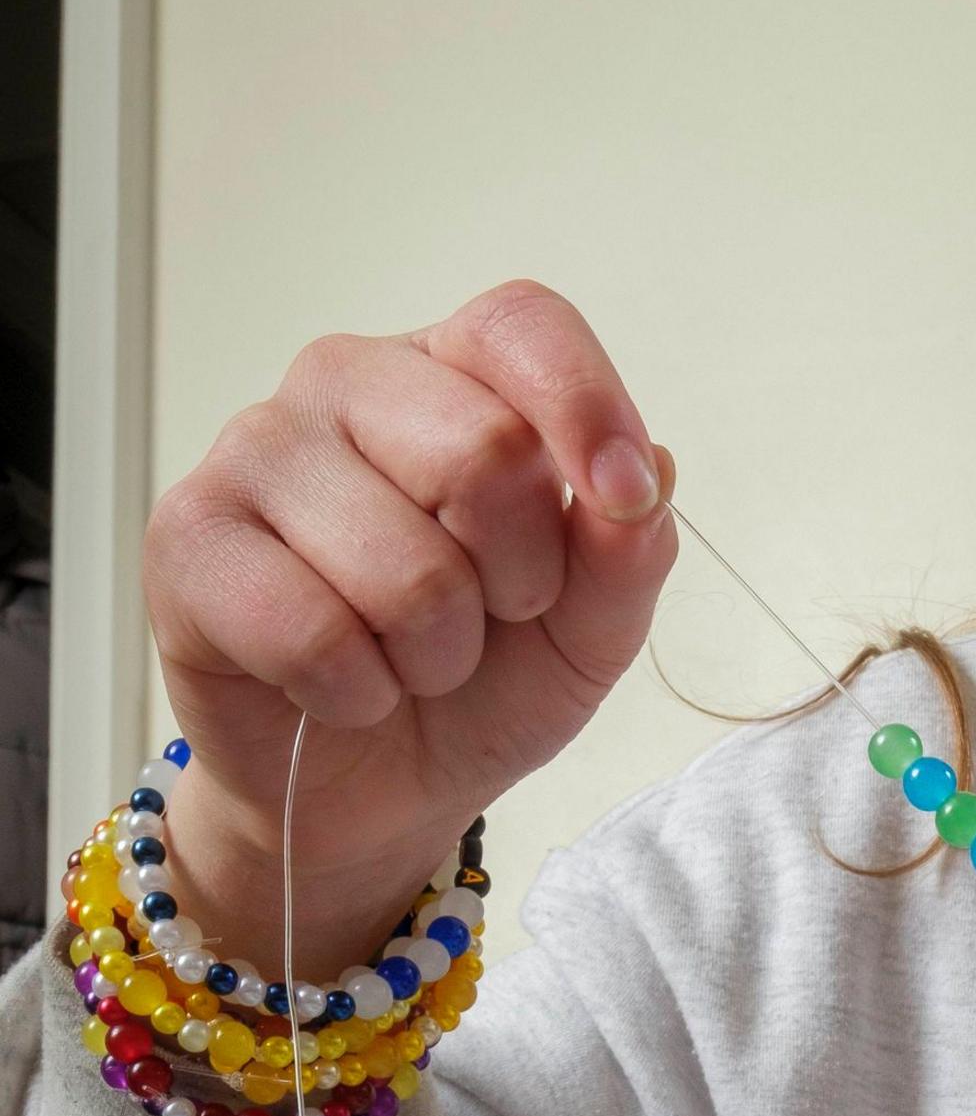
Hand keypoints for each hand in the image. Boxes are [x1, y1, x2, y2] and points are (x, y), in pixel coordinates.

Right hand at [141, 283, 675, 975]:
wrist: (374, 790)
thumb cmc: (481, 684)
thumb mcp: (590, 630)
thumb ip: (629, 553)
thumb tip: (648, 472)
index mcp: (450, 373)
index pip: (521, 326)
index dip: (586, 408)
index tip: (622, 502)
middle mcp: (344, 382)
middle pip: (481, 451)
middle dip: (518, 579)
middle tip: (489, 618)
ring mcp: (253, 448)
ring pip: (403, 565)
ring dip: (436, 655)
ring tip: (410, 660)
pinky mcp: (187, 538)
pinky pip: (313, 632)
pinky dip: (357, 692)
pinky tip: (340, 688)